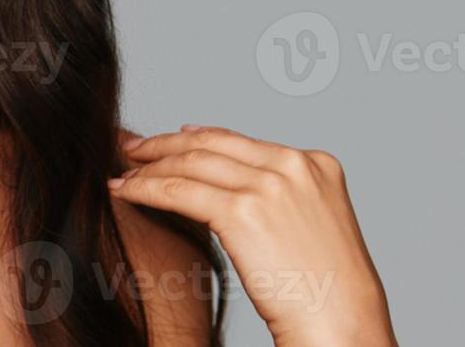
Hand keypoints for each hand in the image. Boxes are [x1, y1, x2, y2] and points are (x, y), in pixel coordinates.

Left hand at [112, 125, 396, 346]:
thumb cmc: (325, 290)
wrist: (341, 325)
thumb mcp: (311, 224)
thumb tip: (228, 182)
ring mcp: (269, 185)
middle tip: (133, 149)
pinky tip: (126, 191)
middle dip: (164, 145)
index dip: (196, 139)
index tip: (169, 140)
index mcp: (315, 164)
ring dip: (149, 167)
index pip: (239, 141)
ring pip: (190, 164)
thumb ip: (278, 195)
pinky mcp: (243, 211)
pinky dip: (145, 189)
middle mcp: (294, 165)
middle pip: (211, 144)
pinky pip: (179, 191)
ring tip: (124, 173)